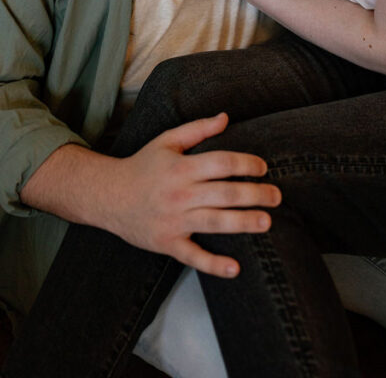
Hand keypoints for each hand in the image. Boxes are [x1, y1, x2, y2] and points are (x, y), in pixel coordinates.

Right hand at [111, 113, 280, 277]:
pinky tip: (235, 268)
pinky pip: (193, 256)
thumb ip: (198, 129)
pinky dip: (214, 265)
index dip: (245, 164)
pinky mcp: (168, 243)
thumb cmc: (142, 166)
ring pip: (215, 223)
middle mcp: (180, 194)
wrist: (108, 196)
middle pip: (225, 194)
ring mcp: (174, 221)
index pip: (221, 163)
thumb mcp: (166, 141)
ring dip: (244, 223)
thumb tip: (226, 117)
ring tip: (267, 222)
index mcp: (181, 168)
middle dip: (255, 195)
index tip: (262, 167)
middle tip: (276, 196)